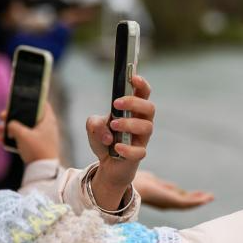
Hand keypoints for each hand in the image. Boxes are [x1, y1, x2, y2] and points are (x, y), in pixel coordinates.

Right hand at [0, 103, 59, 162]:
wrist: (42, 170)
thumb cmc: (36, 149)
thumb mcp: (22, 134)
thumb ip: (13, 125)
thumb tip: (9, 124)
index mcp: (48, 120)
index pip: (41, 104)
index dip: (30, 100)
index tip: (17, 99)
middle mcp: (46, 126)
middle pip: (28, 116)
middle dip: (13, 117)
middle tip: (1, 116)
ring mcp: (41, 136)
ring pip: (23, 127)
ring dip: (10, 128)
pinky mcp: (36, 145)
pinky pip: (23, 137)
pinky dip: (13, 137)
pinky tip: (0, 141)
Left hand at [85, 74, 154, 209]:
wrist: (107, 164)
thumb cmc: (104, 139)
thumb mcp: (93, 127)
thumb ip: (95, 123)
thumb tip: (107, 130)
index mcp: (134, 111)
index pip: (144, 93)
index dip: (142, 84)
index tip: (134, 78)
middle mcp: (142, 122)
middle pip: (149, 108)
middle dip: (134, 103)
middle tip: (116, 104)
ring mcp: (142, 138)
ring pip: (147, 127)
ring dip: (129, 124)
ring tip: (113, 126)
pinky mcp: (138, 154)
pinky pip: (139, 151)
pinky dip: (127, 148)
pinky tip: (115, 147)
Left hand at [133, 170, 213, 209]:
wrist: (135, 185)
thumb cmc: (140, 182)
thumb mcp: (155, 182)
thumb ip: (164, 185)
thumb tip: (172, 187)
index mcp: (164, 198)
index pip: (180, 198)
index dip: (190, 196)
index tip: (200, 194)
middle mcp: (169, 203)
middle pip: (186, 202)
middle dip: (197, 199)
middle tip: (209, 197)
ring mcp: (172, 203)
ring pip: (189, 204)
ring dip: (200, 200)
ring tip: (211, 197)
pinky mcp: (174, 201)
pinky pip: (189, 203)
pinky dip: (198, 201)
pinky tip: (206, 198)